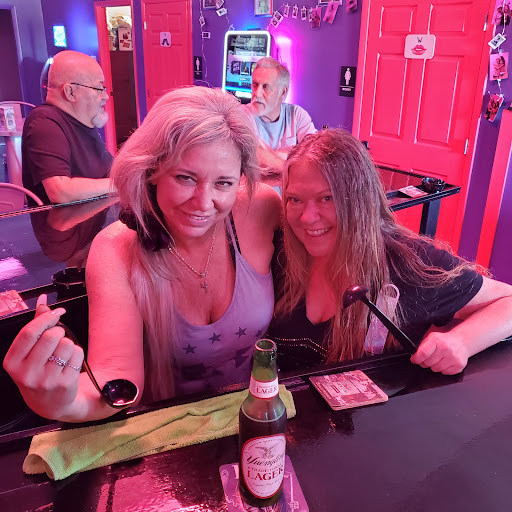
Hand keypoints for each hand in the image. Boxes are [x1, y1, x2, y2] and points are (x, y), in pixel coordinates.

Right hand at [3, 295, 84, 418]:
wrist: (51, 404)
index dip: (46, 318)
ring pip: (66, 344)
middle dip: (59, 331)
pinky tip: (69, 364)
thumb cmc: (39, 372)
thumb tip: (43, 300)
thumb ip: (35, 325)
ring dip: (68, 344)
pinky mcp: (64, 384)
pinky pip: (77, 354)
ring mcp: (46, 381)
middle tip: (58, 338)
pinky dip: (77, 354)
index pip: (28, 333)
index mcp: (12, 362)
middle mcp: (26, 374)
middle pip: (51, 336)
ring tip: (62, 355)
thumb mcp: (29, 353)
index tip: (56, 313)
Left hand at [410, 327, 468, 374]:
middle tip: (429, 357)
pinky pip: (444, 373)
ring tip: (439, 358)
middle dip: (425, 362)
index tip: (414, 360)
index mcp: (436, 340)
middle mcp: (445, 348)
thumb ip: (422, 346)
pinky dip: (443, 369)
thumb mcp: (431, 337)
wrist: (462, 341)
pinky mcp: (459, 365)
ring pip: (436, 369)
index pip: (423, 353)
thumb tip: (414, 356)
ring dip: (434, 366)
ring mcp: (453, 357)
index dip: (416, 358)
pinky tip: (446, 362)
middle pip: (428, 363)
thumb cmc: (444, 340)